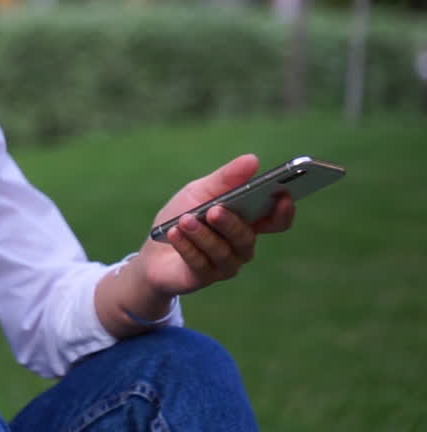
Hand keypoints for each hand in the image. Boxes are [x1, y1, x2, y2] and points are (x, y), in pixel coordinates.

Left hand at [136, 154, 295, 297]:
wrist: (153, 250)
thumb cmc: (181, 216)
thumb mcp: (200, 191)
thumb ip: (226, 178)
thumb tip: (253, 160)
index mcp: (246, 221)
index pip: (275, 221)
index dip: (283, 211)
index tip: (283, 196)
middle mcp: (241, 245)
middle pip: (247, 237)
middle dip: (231, 223)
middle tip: (214, 210)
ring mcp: (225, 264)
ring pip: (223, 252)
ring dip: (203, 235)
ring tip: (185, 220)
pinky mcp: (205, 277)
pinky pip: (201, 264)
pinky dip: (187, 246)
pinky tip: (175, 234)